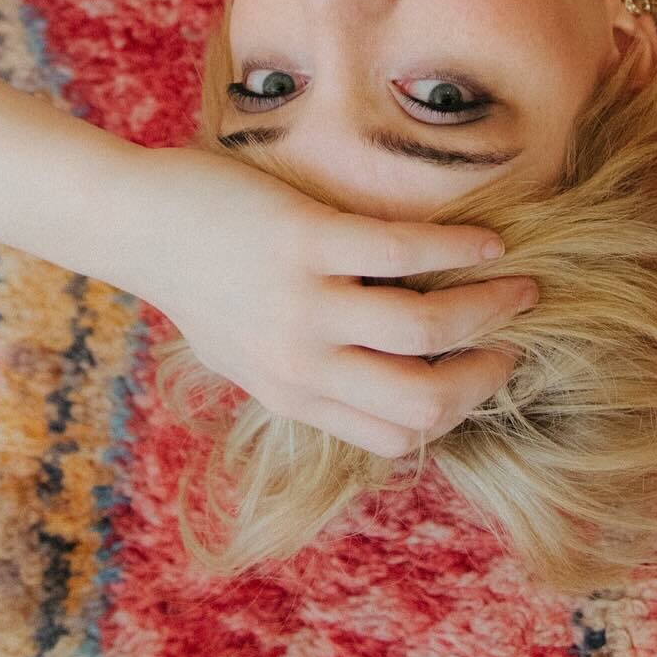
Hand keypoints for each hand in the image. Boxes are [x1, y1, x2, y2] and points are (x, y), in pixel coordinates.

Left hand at [128, 146, 538, 457]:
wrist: (136, 221)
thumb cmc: (197, 278)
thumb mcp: (246, 354)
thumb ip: (305, 374)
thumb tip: (372, 381)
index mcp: (291, 396)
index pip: (398, 436)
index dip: (457, 410)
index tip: (485, 370)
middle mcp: (300, 364)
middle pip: (425, 401)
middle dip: (487, 373)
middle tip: (518, 334)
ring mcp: (302, 304)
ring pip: (425, 330)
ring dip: (488, 308)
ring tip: (520, 281)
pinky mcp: (302, 242)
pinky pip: (401, 252)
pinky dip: (457, 247)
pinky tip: (488, 238)